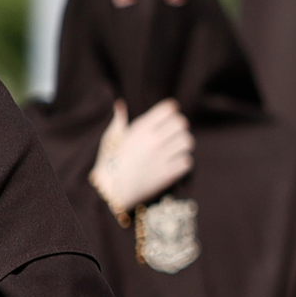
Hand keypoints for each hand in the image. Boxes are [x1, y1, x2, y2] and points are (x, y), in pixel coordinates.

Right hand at [91, 99, 192, 214]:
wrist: (109, 191)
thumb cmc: (108, 162)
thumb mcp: (110, 138)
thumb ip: (118, 120)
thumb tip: (120, 105)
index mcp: (140, 129)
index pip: (168, 109)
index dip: (172, 110)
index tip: (171, 114)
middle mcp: (153, 141)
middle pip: (181, 123)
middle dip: (180, 126)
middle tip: (176, 132)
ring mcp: (161, 157)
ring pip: (187, 142)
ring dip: (184, 143)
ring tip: (178, 147)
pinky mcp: (167, 174)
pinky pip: (187, 162)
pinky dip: (184, 161)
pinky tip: (177, 162)